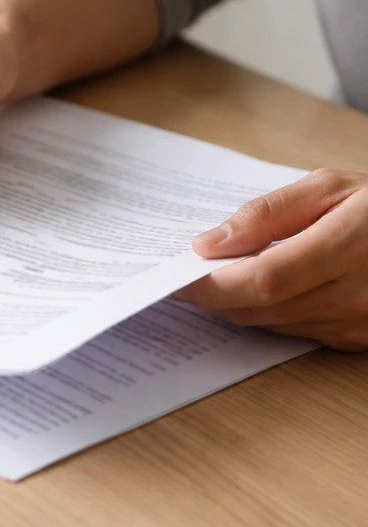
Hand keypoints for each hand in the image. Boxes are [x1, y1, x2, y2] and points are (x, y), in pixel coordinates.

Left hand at [173, 169, 367, 350]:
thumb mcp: (329, 186)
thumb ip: (267, 214)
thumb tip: (212, 243)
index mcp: (353, 245)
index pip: (265, 279)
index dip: (213, 283)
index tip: (177, 276)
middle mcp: (360, 294)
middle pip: (263, 308)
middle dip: (216, 296)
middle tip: (186, 278)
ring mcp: (362, 323)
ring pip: (275, 324)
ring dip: (238, 306)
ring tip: (217, 279)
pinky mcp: (360, 339)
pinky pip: (297, 332)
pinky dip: (269, 314)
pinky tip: (258, 292)